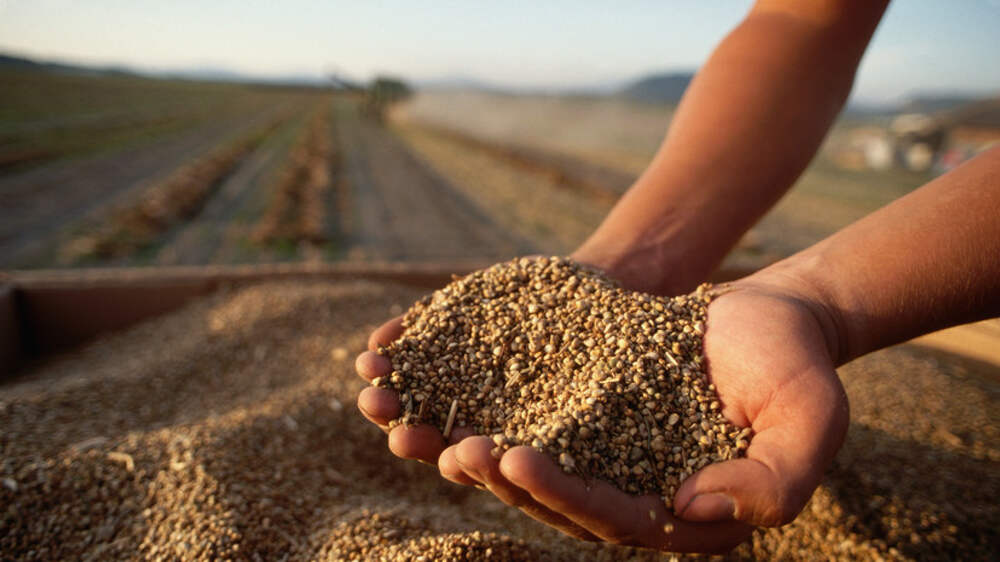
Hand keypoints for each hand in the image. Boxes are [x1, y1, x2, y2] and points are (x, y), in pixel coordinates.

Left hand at [355, 270, 847, 552]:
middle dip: (497, 474)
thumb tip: (692, 510)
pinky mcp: (577, 402)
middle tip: (451, 448)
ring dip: (467, 446)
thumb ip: (774, 479)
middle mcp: (628, 485)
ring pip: (523, 456)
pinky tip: (430, 384)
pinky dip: (474, 400)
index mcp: (676, 509)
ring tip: (416, 425)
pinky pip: (519, 406)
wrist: (772, 314)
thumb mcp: (810, 420)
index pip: (607, 516)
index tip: (513, 458)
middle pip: (550, 494)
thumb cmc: (795, 365)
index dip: (558, 493)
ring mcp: (597, 444)